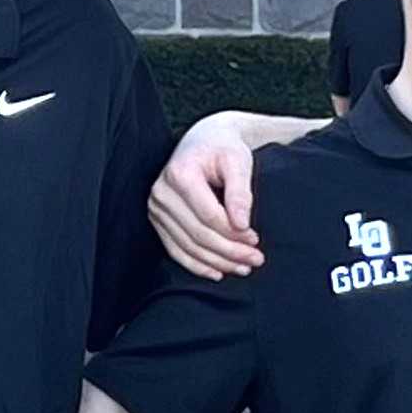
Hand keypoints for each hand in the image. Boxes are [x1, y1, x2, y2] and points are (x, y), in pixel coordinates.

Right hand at [149, 120, 266, 279]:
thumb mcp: (238, 161)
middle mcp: (162, 192)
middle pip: (198, 234)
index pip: (209, 216)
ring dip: (216, 262)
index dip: (233, 234)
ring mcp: (155, 208)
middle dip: (229, 252)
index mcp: (180, 174)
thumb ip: (240, 192)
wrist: (204, 140)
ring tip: (243, 268)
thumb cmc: (224, 148)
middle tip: (256, 261)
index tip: (256, 241)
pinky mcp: (157, 219)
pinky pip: (175, 249)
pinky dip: (196, 265)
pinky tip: (217, 273)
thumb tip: (241, 225)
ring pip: (187, 246)